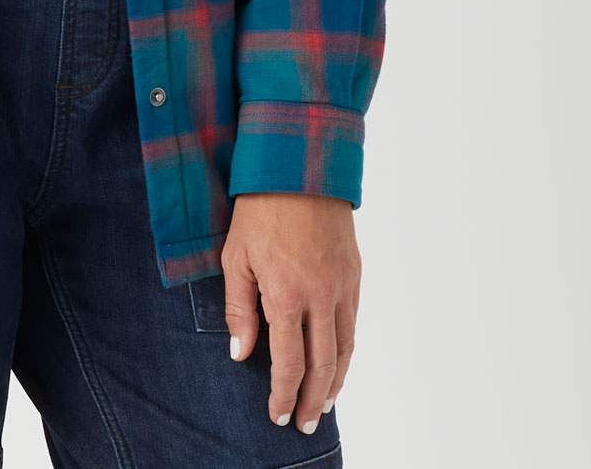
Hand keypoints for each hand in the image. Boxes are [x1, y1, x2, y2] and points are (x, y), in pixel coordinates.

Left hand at [222, 192, 360, 433]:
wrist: (299, 167)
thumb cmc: (259, 209)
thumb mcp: (235, 256)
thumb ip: (239, 308)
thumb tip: (240, 354)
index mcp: (286, 295)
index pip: (288, 362)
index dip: (283, 394)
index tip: (277, 414)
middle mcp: (320, 296)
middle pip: (322, 365)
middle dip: (311, 399)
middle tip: (303, 423)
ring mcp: (342, 286)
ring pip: (344, 348)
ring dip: (334, 382)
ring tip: (323, 404)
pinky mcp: (355, 273)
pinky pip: (353, 322)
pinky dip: (346, 350)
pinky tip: (337, 360)